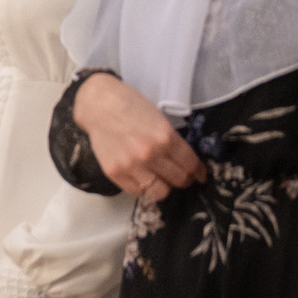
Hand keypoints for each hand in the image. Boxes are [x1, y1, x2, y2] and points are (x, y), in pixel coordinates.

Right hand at [71, 72, 206, 199]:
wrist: (97, 104)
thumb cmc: (130, 105)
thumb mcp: (158, 118)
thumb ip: (170, 140)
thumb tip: (184, 160)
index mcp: (165, 136)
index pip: (190, 163)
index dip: (198, 172)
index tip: (200, 175)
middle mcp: (150, 154)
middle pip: (179, 179)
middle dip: (184, 179)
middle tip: (182, 177)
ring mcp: (131, 165)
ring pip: (160, 192)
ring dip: (165, 187)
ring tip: (162, 181)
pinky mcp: (115, 173)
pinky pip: (137, 191)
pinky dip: (143, 187)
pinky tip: (143, 178)